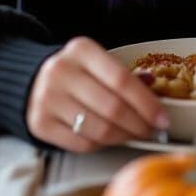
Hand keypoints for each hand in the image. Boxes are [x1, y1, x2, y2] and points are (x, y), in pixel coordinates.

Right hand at [26, 36, 168, 151]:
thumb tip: (153, 86)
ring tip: (135, 135)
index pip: (121, 79)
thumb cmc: (76, 72)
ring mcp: (47, 99)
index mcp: (81, 50)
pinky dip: (103, 145)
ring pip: (99, 129)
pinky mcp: (40, 123)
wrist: (33, 80)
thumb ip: (124, 74)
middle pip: (112, 107)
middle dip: (139, 124)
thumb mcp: (97, 62)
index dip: (146, 103)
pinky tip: (112, 139)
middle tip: (152, 131)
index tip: (162, 118)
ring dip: (124, 137)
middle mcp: (61, 71)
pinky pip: (82, 143)